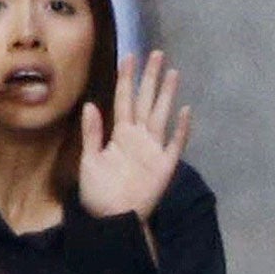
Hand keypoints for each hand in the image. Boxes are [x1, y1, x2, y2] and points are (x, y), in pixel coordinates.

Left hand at [78, 51, 192, 219]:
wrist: (112, 219)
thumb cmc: (99, 193)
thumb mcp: (89, 161)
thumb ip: (92, 134)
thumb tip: (90, 105)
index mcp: (120, 134)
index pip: (124, 100)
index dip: (127, 79)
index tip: (129, 57)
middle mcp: (138, 137)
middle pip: (146, 101)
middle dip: (151, 78)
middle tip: (157, 54)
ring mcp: (153, 149)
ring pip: (161, 115)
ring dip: (166, 94)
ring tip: (172, 72)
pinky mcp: (165, 165)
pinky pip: (175, 144)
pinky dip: (181, 129)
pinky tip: (185, 111)